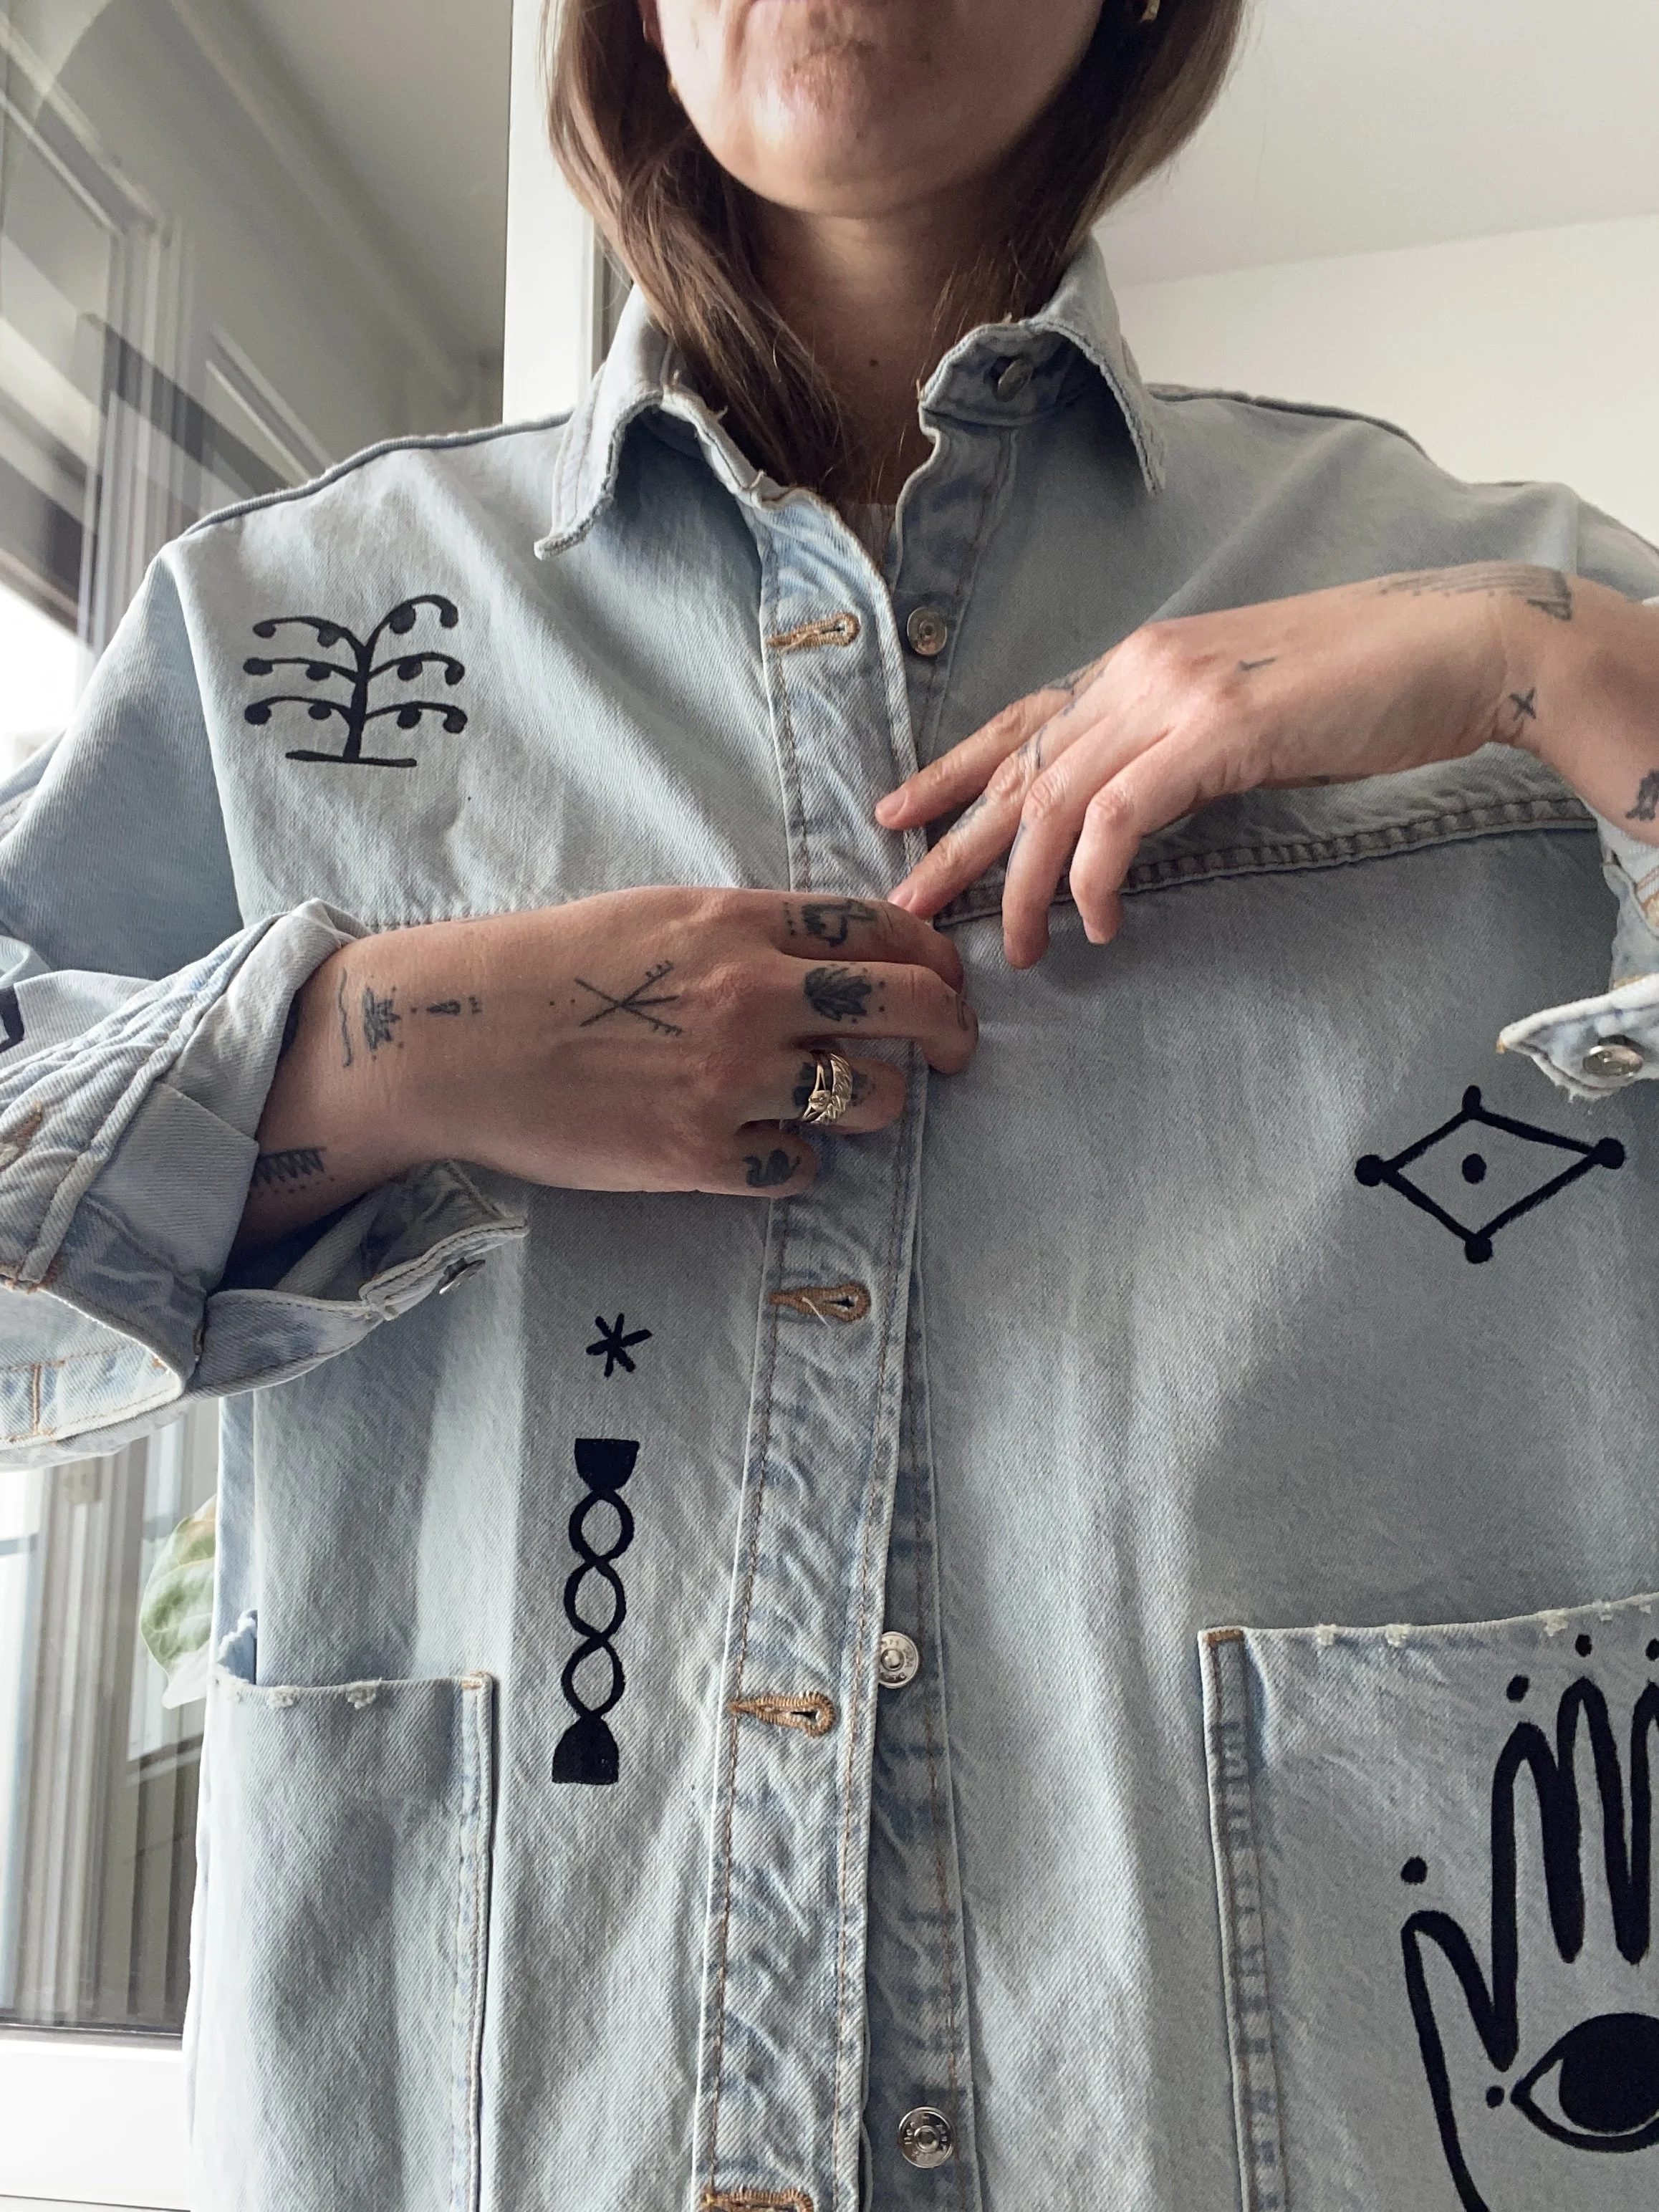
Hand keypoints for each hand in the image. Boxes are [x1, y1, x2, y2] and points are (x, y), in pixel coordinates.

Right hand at [238, 888, 974, 1246]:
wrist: (456, 1036)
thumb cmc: (549, 969)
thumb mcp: (658, 916)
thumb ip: (749, 932)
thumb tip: (836, 953)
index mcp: (739, 924)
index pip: (884, 928)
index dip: (932, 957)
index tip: (942, 980)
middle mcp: (750, 996)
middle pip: (907, 1007)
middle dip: (950, 1031)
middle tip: (953, 1052)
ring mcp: (730, 1079)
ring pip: (871, 1097)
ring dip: (877, 1102)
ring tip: (849, 1102)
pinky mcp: (700, 1155)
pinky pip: (801, 1166)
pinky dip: (800, 1160)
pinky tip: (769, 1147)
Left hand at [878, 564, 1649, 967]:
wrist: (1458, 646)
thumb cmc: (1365, 684)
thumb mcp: (1244, 708)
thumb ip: (1178, 743)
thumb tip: (1136, 802)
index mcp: (1143, 660)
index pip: (1023, 718)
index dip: (953, 769)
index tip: (900, 814)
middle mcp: (1143, 666)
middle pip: (1020, 764)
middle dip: (957, 840)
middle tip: (906, 901)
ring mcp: (1178, 693)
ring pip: (1058, 797)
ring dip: (1024, 883)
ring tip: (1014, 948)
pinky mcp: (1220, 730)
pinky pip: (1124, 816)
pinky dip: (1098, 876)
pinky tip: (1099, 923)